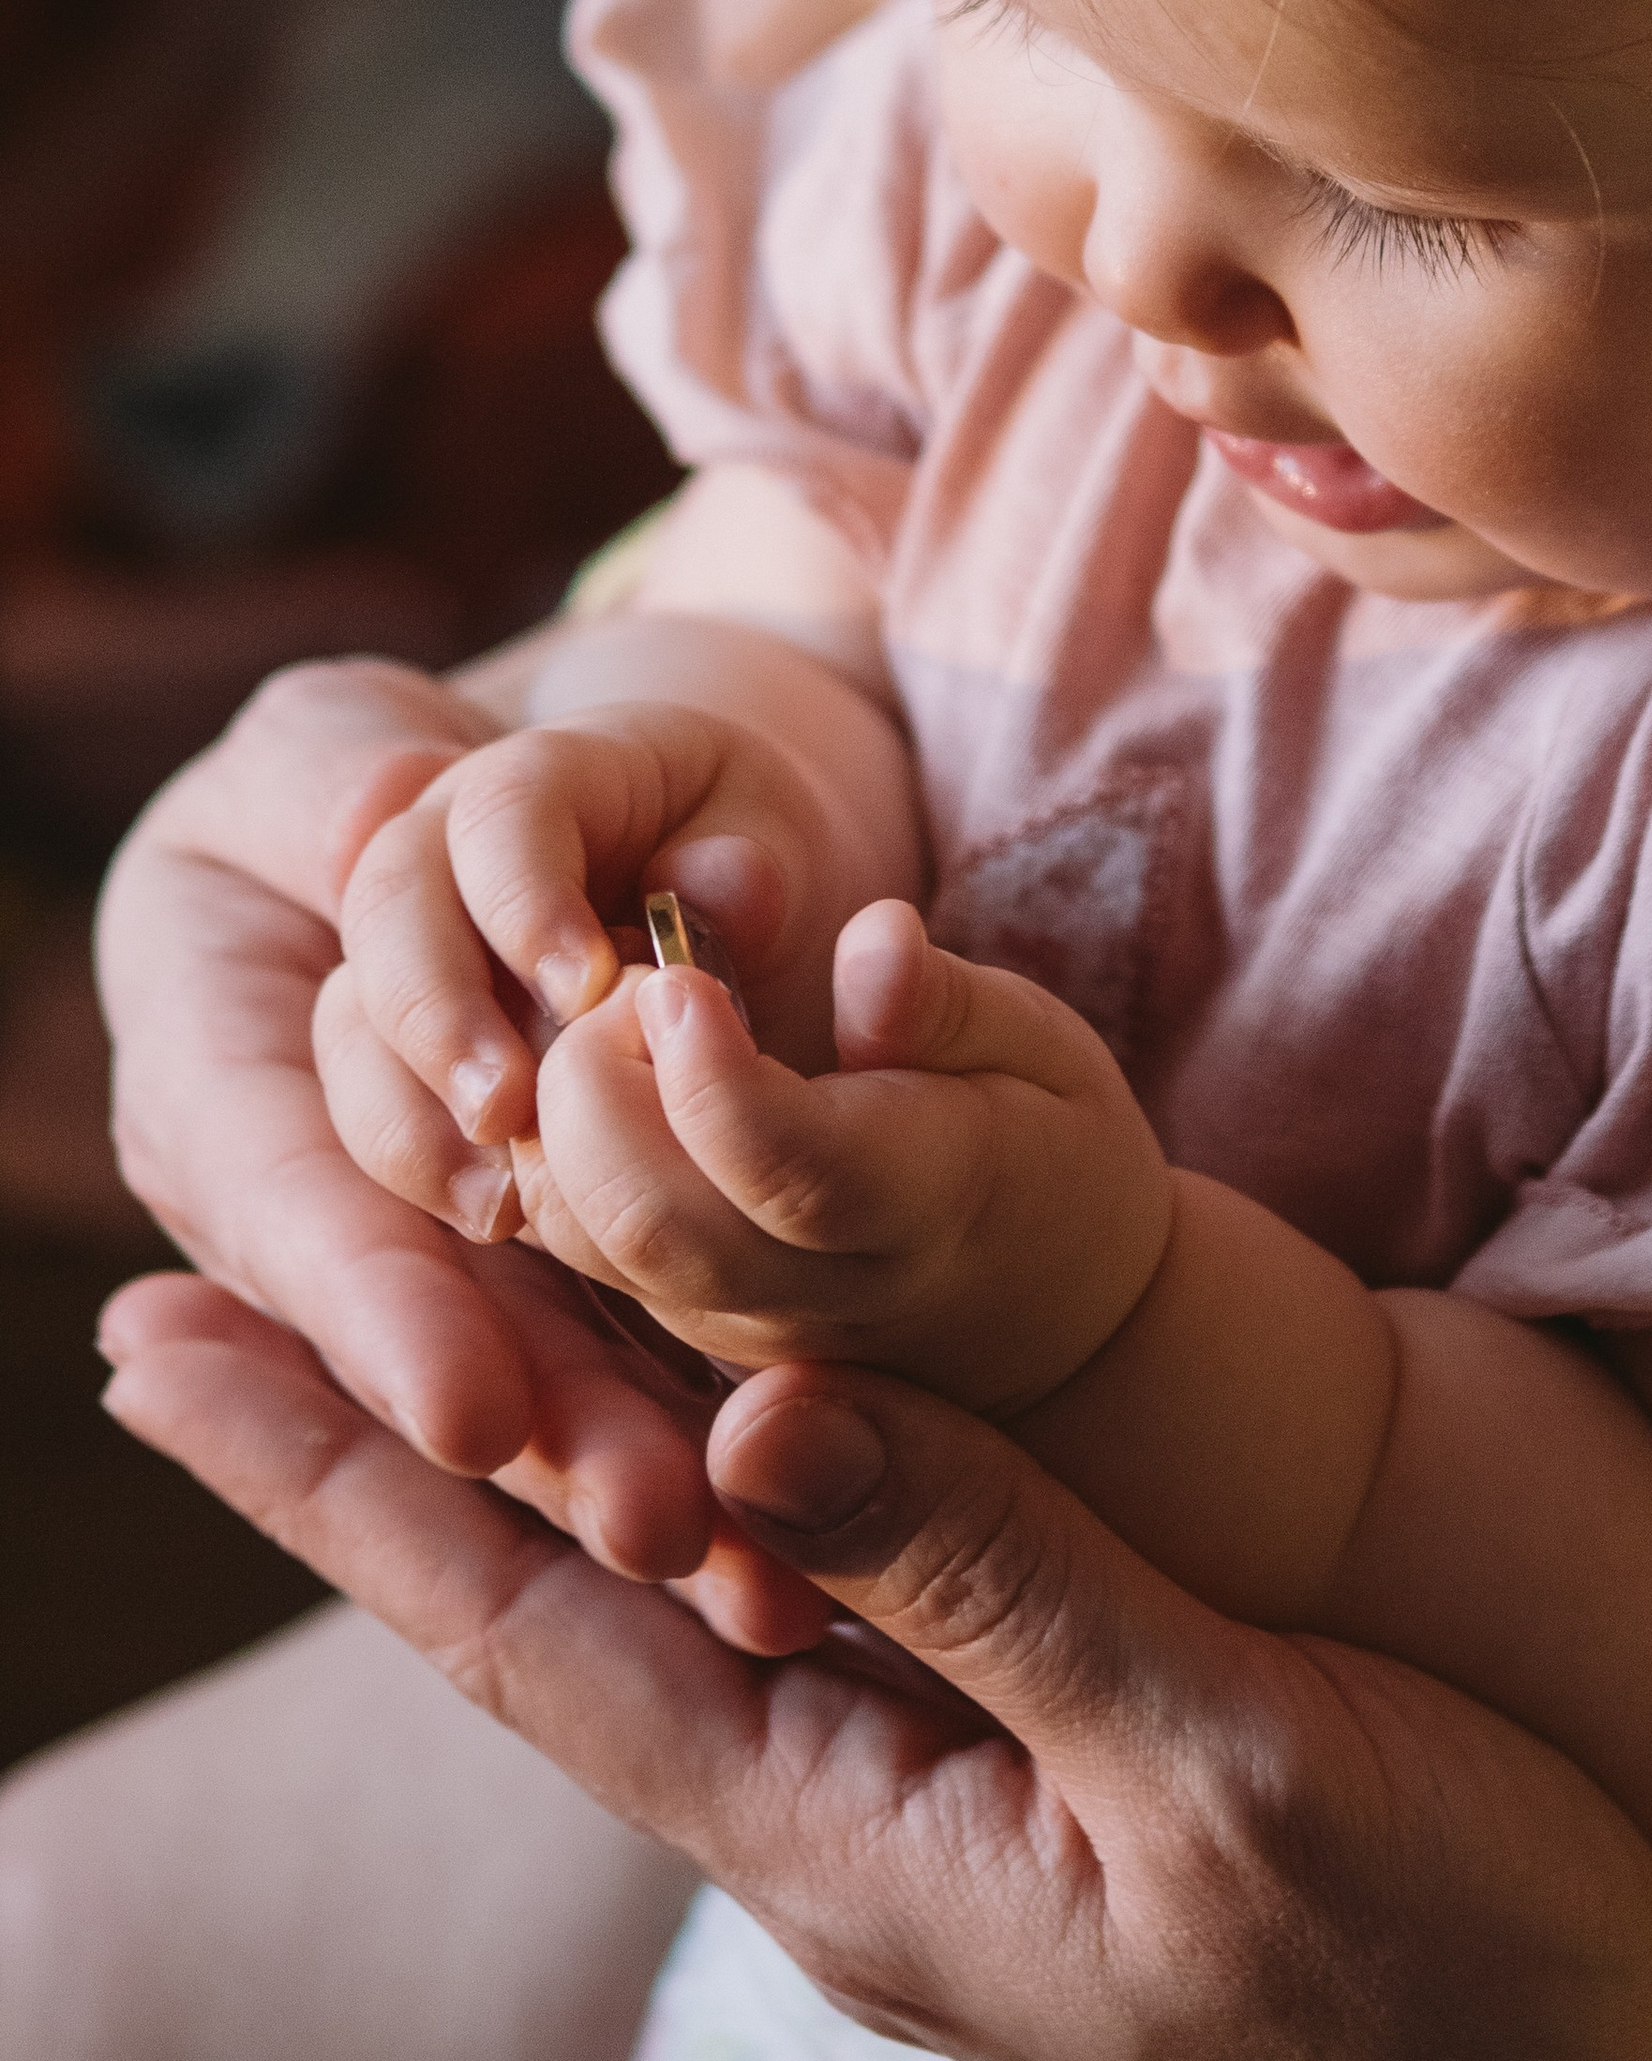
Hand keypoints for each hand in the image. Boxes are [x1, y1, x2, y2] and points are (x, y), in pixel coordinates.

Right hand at [94, 661, 750, 1587]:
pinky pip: (606, 1355)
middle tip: (656, 1524)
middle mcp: (301, 1207)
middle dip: (540, 1434)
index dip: (380, 1311)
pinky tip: (788, 1544)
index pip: (292, 1207)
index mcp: (207, 1082)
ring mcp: (420, 1260)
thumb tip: (384, 815)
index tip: (471, 1409)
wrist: (442, 827)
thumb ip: (333, 781)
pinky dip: (687, 1439)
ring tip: (745, 1563)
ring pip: (524, 1374)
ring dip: (629, 1466)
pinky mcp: (536, 1277)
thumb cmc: (354, 767)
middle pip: (428, 1343)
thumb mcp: (322, 743)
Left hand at [99, 1276, 1651, 2060]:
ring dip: (522, 1398)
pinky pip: (816, 1546)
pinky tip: (676, 1358)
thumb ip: (997, 1583)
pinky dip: (712, 1415)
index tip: (162, 1338)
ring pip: (666, 1546)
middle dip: (364, 1425)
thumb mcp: (1225, 1765)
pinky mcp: (1027, 1708)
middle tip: (178, 1280)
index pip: (522, 1620)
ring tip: (382, 1273)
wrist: (1597, 2054)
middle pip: (543, 1573)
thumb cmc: (1440, 1941)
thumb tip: (748, 1414)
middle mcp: (841, 1788)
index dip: (339, 1473)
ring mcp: (928, 1756)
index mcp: (846, 1825)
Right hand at [329, 698, 896, 1209]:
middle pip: (390, 904)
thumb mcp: (775, 818)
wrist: (701, 883)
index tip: (585, 988)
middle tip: (506, 1110)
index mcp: (543, 774)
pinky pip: (368, 1095)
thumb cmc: (741, 842)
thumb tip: (715, 887)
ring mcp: (406, 944)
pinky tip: (493, 1213)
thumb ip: (752, 844)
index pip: (501, 809)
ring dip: (408, 1108)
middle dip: (436, 1013)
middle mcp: (444, 846)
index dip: (526, 895)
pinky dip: (417, 1158)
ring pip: (352, 1011)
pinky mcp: (395, 1040)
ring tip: (497, 1194)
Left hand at [516, 900, 1170, 1402]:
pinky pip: (567, 1241)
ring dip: (564, 1109)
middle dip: (596, 1076)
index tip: (681, 975)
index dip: (711, 1074)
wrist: (1041, 1314)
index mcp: (923, 1208)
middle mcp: (808, 1291)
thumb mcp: (1039, 1051)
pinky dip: (552, 1144)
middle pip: (646, 1218)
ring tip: (632, 1019)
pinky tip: (612, 1072)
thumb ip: (947, 1005)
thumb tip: (872, 940)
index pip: (786, 1167)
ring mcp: (728, 1326)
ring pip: (579, 1234)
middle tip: (647, 978)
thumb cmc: (1040, 1145)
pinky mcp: (673, 1324)